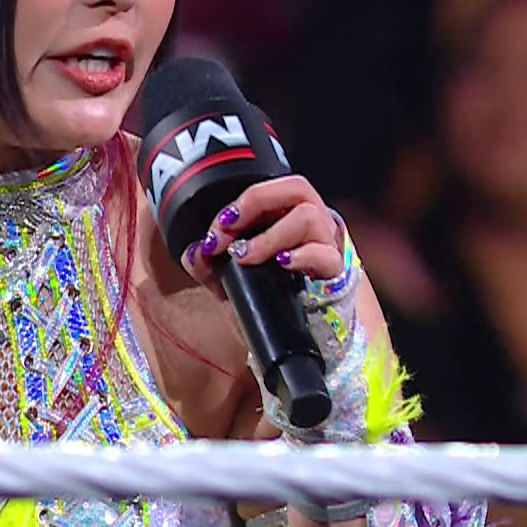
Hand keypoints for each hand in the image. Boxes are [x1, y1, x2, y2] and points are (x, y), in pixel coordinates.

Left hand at [178, 175, 345, 288]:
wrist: (289, 338)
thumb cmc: (264, 298)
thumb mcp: (228, 281)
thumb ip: (207, 265)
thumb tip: (193, 252)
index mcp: (286, 216)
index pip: (269, 190)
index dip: (240, 202)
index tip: (216, 230)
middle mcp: (310, 222)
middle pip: (296, 188)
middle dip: (257, 202)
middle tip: (230, 229)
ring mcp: (325, 244)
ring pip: (309, 217)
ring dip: (271, 235)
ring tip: (247, 256)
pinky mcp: (333, 271)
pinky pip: (326, 254)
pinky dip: (301, 256)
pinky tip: (281, 264)